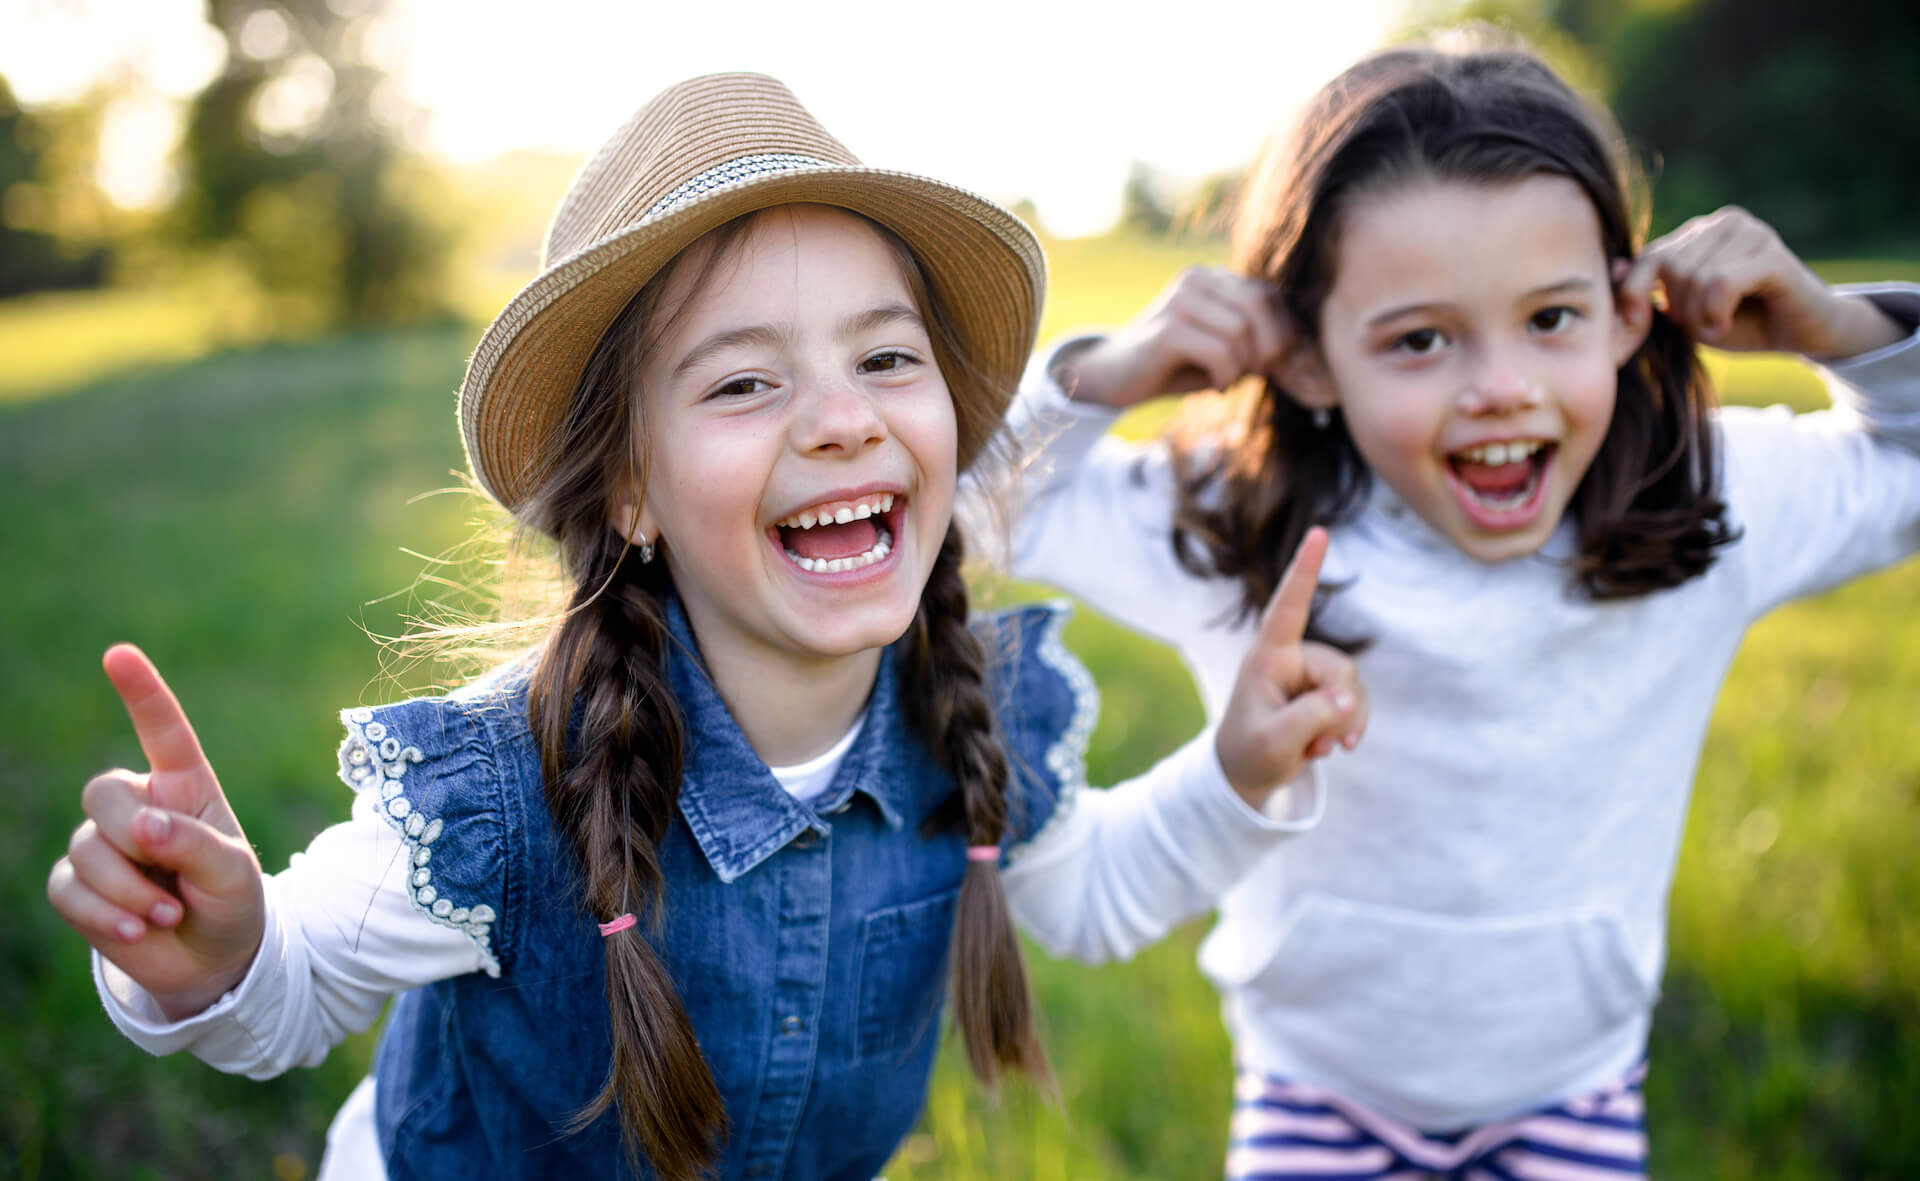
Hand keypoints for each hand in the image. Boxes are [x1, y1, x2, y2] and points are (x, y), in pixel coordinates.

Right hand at [46, 645, 264, 1020]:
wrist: (215, 961)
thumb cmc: (232, 903)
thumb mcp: (233, 873)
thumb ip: (193, 844)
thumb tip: (143, 828)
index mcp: (184, 787)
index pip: (161, 731)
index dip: (142, 692)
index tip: (119, 655)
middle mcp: (139, 806)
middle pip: (103, 793)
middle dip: (132, 838)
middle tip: (174, 883)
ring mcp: (104, 845)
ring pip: (85, 849)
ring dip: (129, 892)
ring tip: (167, 913)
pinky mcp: (79, 887)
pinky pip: (67, 890)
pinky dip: (104, 916)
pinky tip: (138, 932)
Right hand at [1050, 266, 1295, 407]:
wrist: (1112, 378)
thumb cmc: (1176, 367)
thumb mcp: (1227, 353)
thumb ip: (1264, 350)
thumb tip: (1316, 369)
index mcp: (1213, 278)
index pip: (1270, 295)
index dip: (1286, 333)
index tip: (1277, 367)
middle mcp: (1196, 279)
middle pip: (1260, 303)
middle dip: (1270, 347)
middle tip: (1256, 374)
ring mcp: (1179, 300)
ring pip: (1241, 331)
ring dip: (1242, 367)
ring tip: (1226, 380)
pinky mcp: (1167, 329)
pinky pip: (1219, 351)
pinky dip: (1225, 375)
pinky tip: (1214, 387)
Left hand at [1214, 527, 1367, 808]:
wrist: (1247, 773)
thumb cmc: (1249, 751)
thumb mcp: (1273, 742)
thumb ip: (1309, 718)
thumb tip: (1347, 699)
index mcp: (1268, 657)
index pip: (1289, 607)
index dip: (1305, 570)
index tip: (1319, 532)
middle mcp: (1293, 658)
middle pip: (1339, 670)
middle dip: (1336, 710)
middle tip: (1314, 742)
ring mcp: (1313, 676)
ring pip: (1353, 688)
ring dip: (1343, 725)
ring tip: (1316, 748)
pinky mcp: (1328, 694)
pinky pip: (1358, 703)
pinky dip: (1350, 729)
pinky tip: (1331, 748)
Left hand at [1619, 206, 1905, 359]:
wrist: (1804, 333)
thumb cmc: (1743, 322)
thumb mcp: (1688, 313)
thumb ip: (1653, 292)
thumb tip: (1612, 268)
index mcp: (1700, 232)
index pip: (1650, 255)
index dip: (1633, 291)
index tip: (1635, 322)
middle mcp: (1724, 223)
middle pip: (1670, 268)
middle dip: (1677, 309)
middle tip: (1699, 326)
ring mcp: (1751, 232)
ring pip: (1694, 277)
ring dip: (1698, 315)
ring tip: (1716, 325)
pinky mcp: (1771, 253)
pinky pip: (1721, 283)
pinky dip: (1715, 312)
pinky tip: (1724, 324)